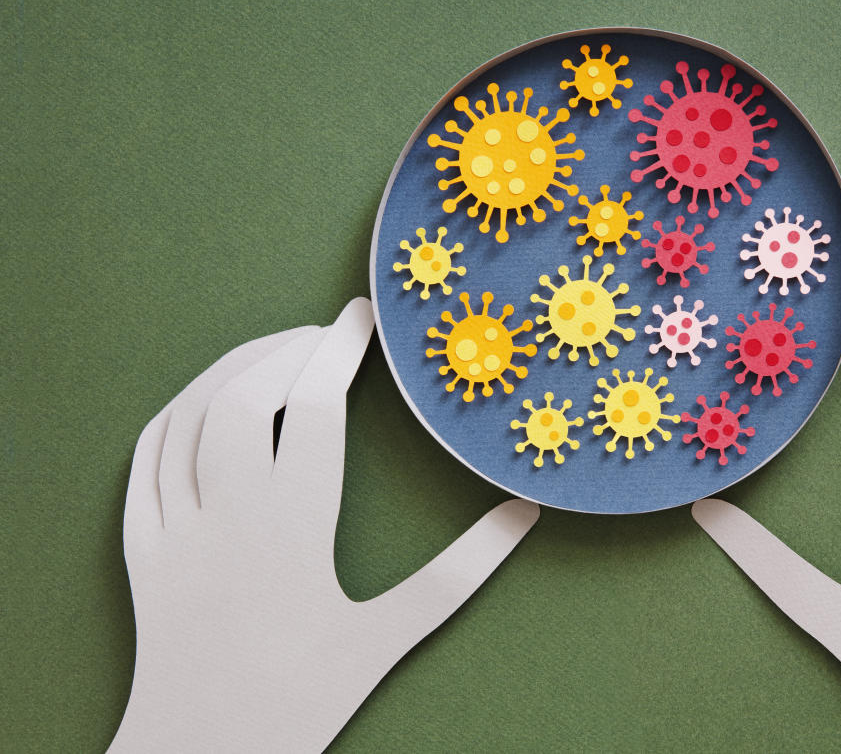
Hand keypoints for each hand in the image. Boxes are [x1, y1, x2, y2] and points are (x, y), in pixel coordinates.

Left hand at [110, 299, 538, 752]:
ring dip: (228, 369)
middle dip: (285, 348)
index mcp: (293, 526)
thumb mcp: (391, 633)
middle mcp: (227, 512)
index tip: (362, 317)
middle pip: (244, 396)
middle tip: (325, 334)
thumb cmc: (302, 697)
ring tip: (274, 352)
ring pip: (187, 416)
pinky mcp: (140, 546)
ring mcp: (173, 526)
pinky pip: (144, 458)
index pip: (314, 407)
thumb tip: (525, 513)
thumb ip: (462, 570)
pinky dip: (174, 413)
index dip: (340, 350)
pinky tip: (203, 402)